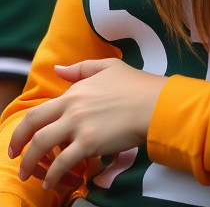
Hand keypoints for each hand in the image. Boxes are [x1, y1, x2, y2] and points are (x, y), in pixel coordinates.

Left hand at [8, 58, 166, 190]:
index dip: (25, 127)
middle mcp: (72, 108)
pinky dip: (53, 174)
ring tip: (28, 175)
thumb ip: (80, 68)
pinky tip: (50, 182)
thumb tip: (58, 70)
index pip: (39, 109)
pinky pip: (63, 162)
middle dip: (18, 143)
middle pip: (33, 126)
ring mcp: (79, 125)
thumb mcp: (108, 67)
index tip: (22, 138)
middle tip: (14, 156)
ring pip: (42, 145)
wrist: (153, 103)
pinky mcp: (89, 143)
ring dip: (30, 163)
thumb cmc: (135, 84)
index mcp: (74, 91)